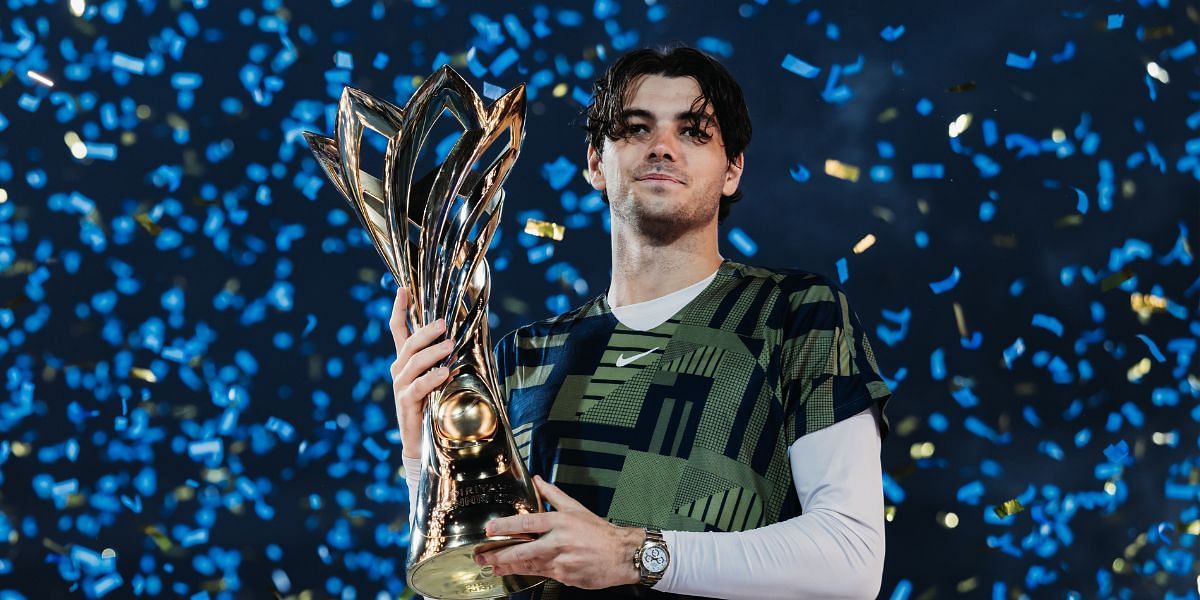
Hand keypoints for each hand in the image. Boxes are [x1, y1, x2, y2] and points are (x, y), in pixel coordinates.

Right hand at [389, 287, 454, 459]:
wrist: (423, 443)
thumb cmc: (435, 405)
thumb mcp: (440, 378)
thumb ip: (445, 359)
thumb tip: (463, 337)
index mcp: (406, 361)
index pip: (398, 331)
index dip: (399, 310)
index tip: (403, 289)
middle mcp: (399, 371)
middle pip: (409, 344)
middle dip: (426, 331)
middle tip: (445, 323)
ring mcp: (400, 387)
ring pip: (413, 363)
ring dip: (432, 352)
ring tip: (450, 346)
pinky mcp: (405, 404)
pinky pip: (417, 387)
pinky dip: (431, 379)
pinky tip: (444, 374)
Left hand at [474, 475, 643, 588]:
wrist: (622, 555)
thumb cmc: (600, 532)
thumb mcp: (577, 509)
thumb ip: (553, 495)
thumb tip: (537, 480)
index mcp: (561, 522)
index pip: (528, 523)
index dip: (507, 526)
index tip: (490, 529)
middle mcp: (559, 542)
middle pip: (524, 550)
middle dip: (501, 554)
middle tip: (483, 556)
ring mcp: (562, 562)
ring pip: (530, 565)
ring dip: (509, 566)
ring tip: (493, 566)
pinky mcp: (565, 576)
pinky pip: (543, 574)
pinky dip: (528, 573)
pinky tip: (516, 573)